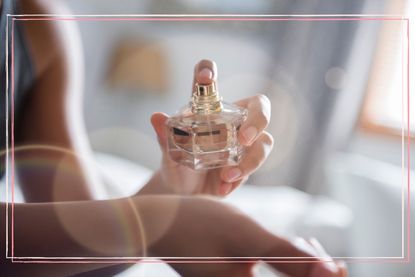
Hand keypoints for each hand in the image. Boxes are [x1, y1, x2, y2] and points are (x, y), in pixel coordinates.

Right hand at [139, 195, 346, 276]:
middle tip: (317, 250)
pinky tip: (284, 249)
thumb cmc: (198, 224)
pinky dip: (284, 266)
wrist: (158, 223)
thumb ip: (290, 257)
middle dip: (313, 273)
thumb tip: (333, 272)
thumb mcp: (247, 236)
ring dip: (299, 269)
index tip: (339, 265)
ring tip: (304, 246)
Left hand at [149, 59, 273, 195]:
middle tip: (244, 138)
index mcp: (208, 110)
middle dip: (258, 119)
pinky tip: (222, 188)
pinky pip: (253, 167)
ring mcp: (243, 144)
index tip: (205, 77)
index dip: (209, 70)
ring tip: (227, 175)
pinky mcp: (247, 165)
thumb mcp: (169, 153)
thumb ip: (165, 137)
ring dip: (250, 160)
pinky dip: (239, 178)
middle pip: (260, 108)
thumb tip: (156, 117)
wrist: (183, 194)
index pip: (210, 82)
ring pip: (265, 142)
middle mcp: (231, 122)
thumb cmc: (178, 167)